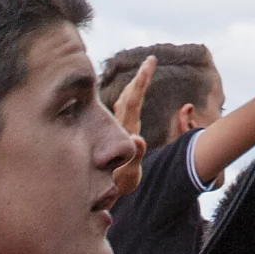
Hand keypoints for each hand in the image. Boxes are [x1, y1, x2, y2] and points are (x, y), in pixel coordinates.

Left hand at [106, 56, 156, 201]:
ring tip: (144, 73)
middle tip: (151, 60)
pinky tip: (131, 95)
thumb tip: (138, 138)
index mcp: (124, 129)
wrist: (104, 193)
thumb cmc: (119, 183)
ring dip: (135, 85)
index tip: (151, 62)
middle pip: (129, 95)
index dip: (142, 80)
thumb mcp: (130, 172)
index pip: (133, 99)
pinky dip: (131, 96)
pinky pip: (124, 108)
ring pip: (125, 100)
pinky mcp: (116, 132)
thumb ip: (135, 155)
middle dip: (141, 76)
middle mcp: (119, 125)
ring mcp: (117, 128)